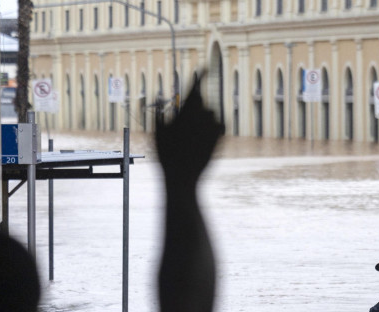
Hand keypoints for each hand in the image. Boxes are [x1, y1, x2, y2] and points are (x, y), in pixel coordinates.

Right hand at [155, 71, 224, 186]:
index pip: (194, 88)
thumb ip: (161, 113)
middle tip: (184, 130)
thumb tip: (159, 98)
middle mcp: (201, 116)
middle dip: (194, 111)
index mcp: (185, 112)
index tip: (205, 66)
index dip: (199, 76)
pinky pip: (219, 125)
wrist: (183, 177)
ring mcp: (213, 126)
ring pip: (211, 114)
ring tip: (192, 139)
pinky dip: (213, 129)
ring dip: (204, 121)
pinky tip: (203, 141)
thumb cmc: (166, 156)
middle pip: (201, 104)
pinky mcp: (221, 136)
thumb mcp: (157, 132)